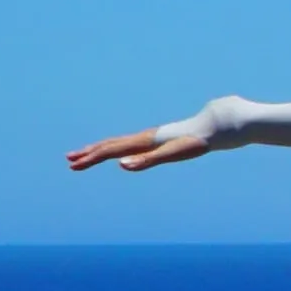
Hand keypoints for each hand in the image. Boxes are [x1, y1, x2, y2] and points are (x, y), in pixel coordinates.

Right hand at [68, 106, 234, 173]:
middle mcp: (147, 137)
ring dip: (104, 149)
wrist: (221, 125)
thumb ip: (147, 160)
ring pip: (124, 143)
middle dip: (91, 153)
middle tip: (69, 161)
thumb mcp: (173, 154)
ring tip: (89, 155)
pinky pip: (137, 145)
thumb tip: (121, 165)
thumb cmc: (197, 142)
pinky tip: (124, 154)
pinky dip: (123, 149)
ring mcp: (155, 138)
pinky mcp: (165, 140)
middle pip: (113, 144)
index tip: (73, 165)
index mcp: (145, 142)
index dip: (92, 158)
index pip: (112, 150)